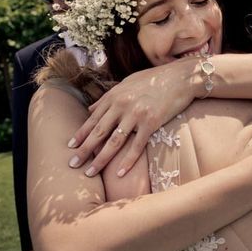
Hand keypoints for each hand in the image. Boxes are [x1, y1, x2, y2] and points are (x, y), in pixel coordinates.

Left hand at [68, 58, 198, 176]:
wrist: (181, 78)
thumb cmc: (155, 78)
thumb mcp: (127, 83)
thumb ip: (109, 97)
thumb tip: (91, 109)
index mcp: (115, 95)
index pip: (93, 118)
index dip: (81, 133)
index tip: (70, 146)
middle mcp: (122, 105)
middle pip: (99, 132)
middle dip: (84, 150)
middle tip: (73, 164)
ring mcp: (137, 115)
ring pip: (114, 142)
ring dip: (101, 159)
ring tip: (90, 172)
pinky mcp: (152, 123)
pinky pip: (137, 146)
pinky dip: (128, 161)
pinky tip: (120, 172)